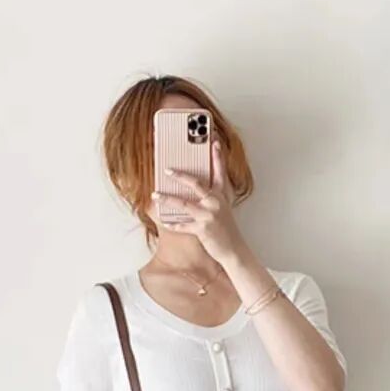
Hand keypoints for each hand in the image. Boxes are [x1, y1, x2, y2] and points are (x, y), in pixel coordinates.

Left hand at [152, 138, 245, 264]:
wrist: (234, 251)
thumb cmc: (226, 229)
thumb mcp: (223, 209)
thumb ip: (212, 196)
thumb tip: (195, 186)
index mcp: (221, 196)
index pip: (220, 171)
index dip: (217, 156)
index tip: (212, 140)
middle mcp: (216, 203)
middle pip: (197, 184)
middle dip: (181, 175)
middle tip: (167, 169)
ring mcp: (209, 216)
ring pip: (184, 204)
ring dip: (167, 199)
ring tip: (155, 194)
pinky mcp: (203, 229)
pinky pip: (183, 225)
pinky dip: (173, 224)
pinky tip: (165, 222)